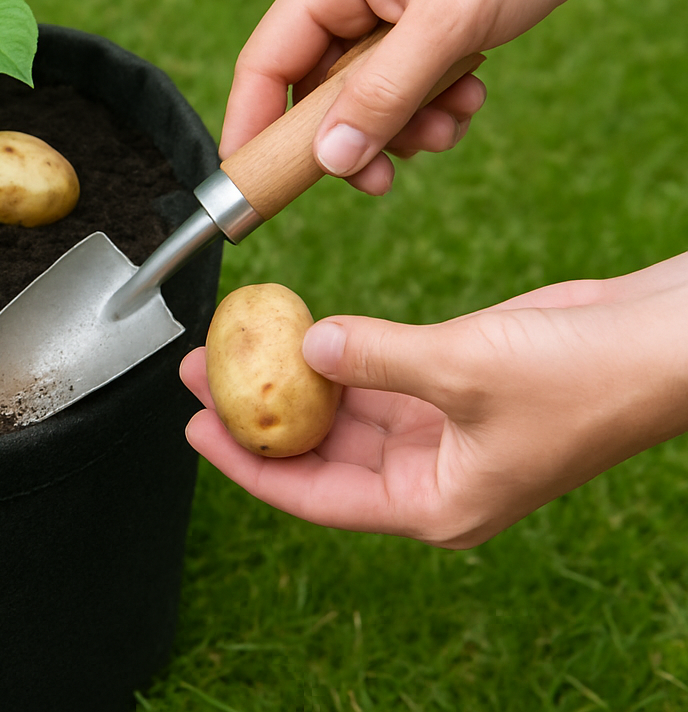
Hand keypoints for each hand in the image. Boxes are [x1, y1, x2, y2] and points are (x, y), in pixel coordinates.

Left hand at [179, 252, 687, 547]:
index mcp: (436, 504)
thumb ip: (375, 358)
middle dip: (260, 412)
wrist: (665, 340)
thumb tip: (306, 348)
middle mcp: (434, 477)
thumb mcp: (461, 368)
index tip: (192, 427)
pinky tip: (300, 329)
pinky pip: (380, 376)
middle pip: (323, 452)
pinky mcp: (457, 386)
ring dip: (295, 379)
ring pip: (348, 413)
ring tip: (235, 341)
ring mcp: (446, 432)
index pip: (316, 496)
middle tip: (201, 369)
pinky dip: (341, 355)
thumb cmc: (583, 376)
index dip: (248, 464)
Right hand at [220, 0, 687, 193]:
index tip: (252, 192)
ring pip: (362, 94)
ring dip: (405, 121)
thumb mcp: (451, 19)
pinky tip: (469, 92)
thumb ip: (386, 93)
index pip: (263, 67)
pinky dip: (430, 101)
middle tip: (388, 177)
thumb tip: (331, 159)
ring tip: (455, 117)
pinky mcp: (414, 14)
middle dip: (355, 135)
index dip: (250, 131)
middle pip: (314, 91)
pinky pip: (400, 80)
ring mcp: (377, 2)